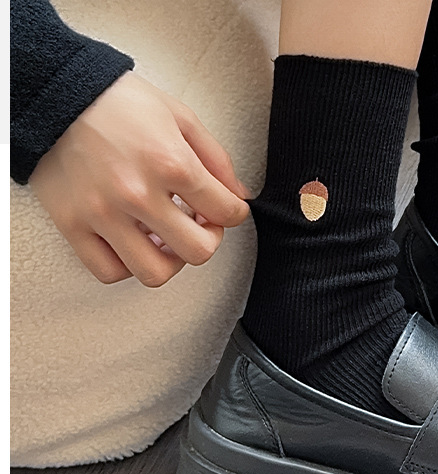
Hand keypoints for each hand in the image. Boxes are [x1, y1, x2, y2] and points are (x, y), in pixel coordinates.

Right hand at [29, 70, 250, 286]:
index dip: (233, 213)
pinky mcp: (72, 224)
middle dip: (207, 239)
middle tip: (197, 224)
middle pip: (198, 252)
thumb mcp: (179, 116)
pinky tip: (132, 243)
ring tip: (165, 239)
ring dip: (168, 261)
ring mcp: (103, 213)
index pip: (227, 212)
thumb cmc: (117, 101)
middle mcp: (137, 193)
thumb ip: (216, 159)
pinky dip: (126, 265)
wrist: (53, 91)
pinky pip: (109, 271)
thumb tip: (238, 195)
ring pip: (154, 272)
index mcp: (170, 162)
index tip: (223, 208)